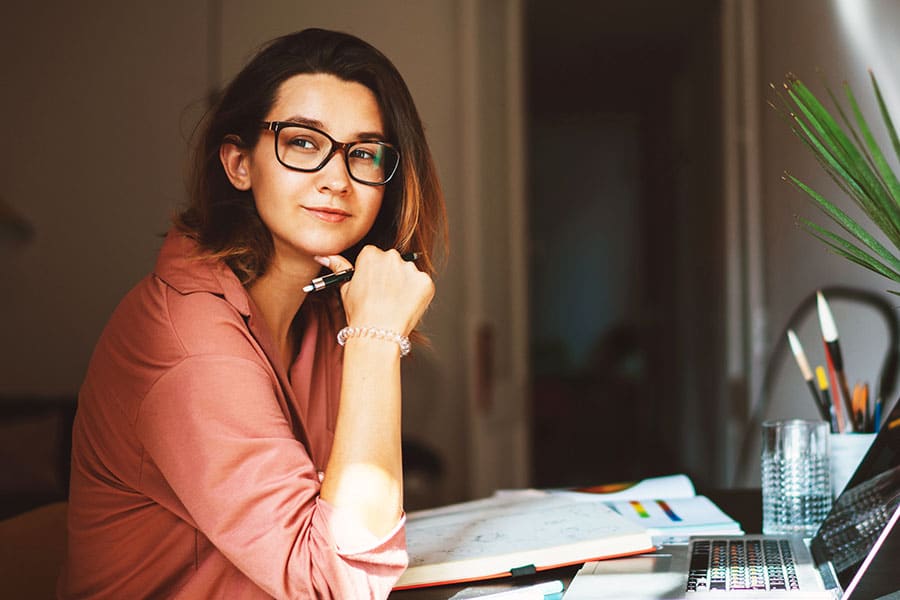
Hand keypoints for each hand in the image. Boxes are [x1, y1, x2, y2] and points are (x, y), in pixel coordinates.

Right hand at [314, 246, 433, 334]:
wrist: (378, 333)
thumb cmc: (360, 313)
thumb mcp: (345, 288)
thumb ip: (339, 267)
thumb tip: (324, 256)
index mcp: (371, 254)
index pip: (375, 257)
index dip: (374, 274)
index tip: (374, 287)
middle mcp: (392, 256)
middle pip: (393, 263)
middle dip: (391, 277)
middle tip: (385, 297)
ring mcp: (411, 268)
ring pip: (409, 274)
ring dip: (405, 285)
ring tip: (395, 304)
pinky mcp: (425, 281)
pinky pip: (423, 285)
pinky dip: (418, 295)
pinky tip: (406, 306)